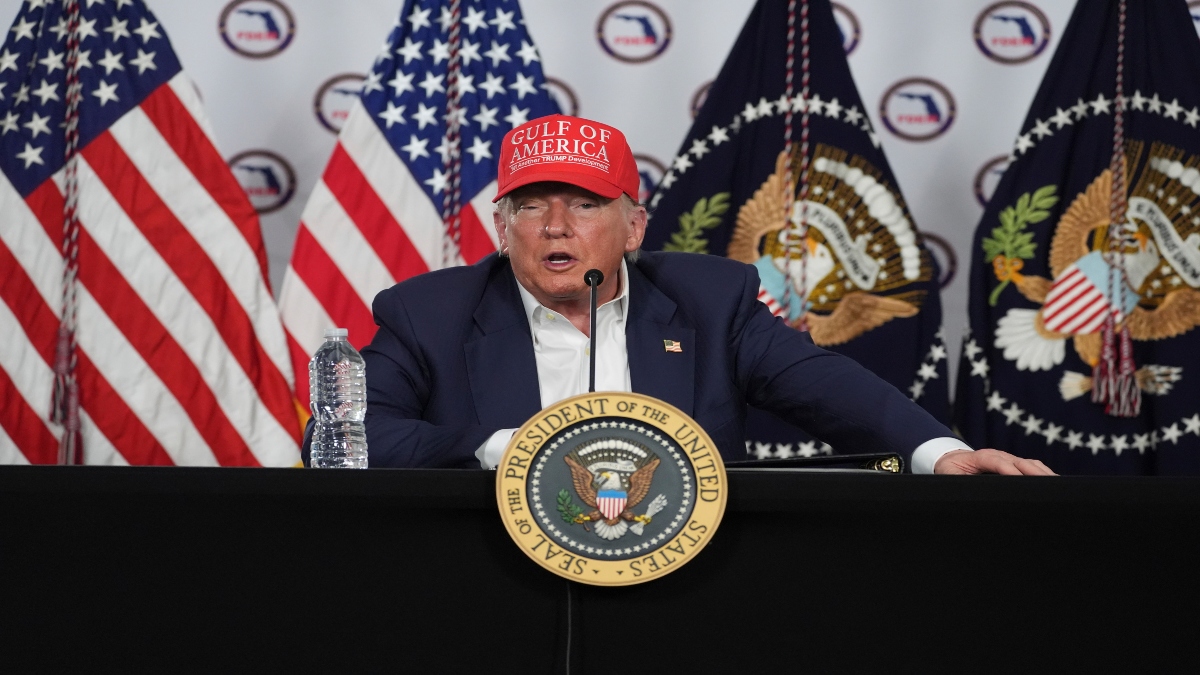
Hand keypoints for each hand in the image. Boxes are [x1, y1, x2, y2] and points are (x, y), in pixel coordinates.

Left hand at [933, 448, 1055, 475]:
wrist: (950, 459)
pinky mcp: (1013, 464)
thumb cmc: (950, 470)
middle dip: (1035, 473)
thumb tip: (968, 492)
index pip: (998, 462)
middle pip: (1020, 462)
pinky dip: (1043, 474)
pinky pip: (1031, 467)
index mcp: (980, 457)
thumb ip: (958, 482)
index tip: (1022, 481)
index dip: (1010, 471)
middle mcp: (997, 456)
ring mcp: (1007, 459)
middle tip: (1051, 486)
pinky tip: (1054, 483)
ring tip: (1058, 486)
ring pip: (1029, 464)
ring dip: (1043, 474)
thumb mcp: (948, 476)